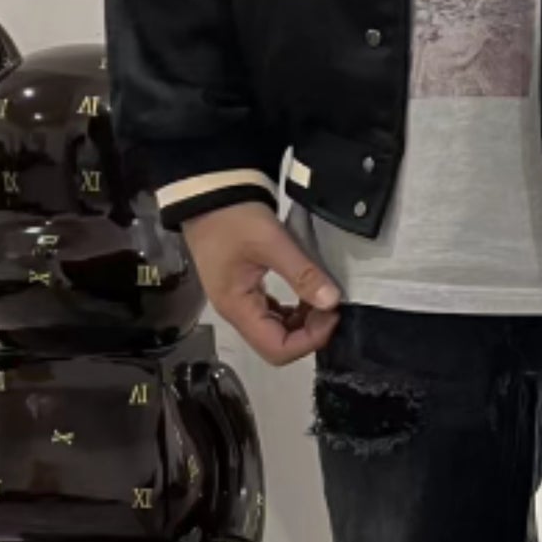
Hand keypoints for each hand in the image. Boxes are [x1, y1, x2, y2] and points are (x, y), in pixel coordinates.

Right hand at [182, 201, 340, 366]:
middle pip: (277, 344)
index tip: (332, 315)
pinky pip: (274, 313)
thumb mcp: (272, 242)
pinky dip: (295, 310)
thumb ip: (302, 273)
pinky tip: (308, 292)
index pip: (276, 349)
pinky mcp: (246, 289)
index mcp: (237, 308)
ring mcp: (240, 302)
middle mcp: (237, 312)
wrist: (209, 192)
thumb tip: (331, 301)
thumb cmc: (234, 218)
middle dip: (309, 332)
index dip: (309, 340)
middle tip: (331, 307)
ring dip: (303, 322)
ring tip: (323, 299)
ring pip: (277, 330)